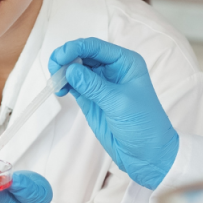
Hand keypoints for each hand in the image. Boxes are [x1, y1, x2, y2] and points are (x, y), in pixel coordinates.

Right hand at [49, 38, 178, 189]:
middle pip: (83, 55)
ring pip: (76, 69)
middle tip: (53, 69)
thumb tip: (70, 69)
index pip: (96, 47)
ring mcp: (100, 84)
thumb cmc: (143, 125)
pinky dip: (65, 85)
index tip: (60, 57)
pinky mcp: (92, 99)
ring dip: (63, 71)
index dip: (76, 48)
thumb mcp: (119, 103)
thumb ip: (94, 86)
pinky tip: (59, 90)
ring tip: (55, 82)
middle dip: (66, 58)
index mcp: (125, 62)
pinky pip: (75, 85)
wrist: (148, 155)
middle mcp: (112, 69)